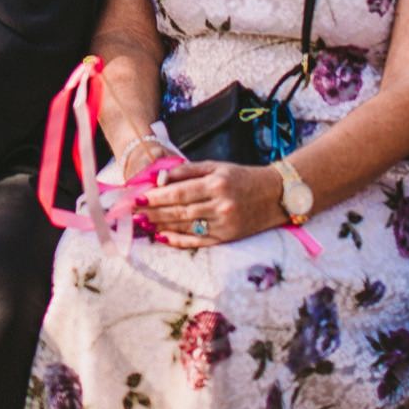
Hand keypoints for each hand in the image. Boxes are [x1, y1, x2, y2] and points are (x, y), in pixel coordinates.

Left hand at [139, 161, 283, 248]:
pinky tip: (162, 237)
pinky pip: (198, 242)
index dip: (155, 197)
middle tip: (132, 213)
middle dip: (152, 213)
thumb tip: (159, 180)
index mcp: (216, 184)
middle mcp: (220, 206)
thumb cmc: (242, 177)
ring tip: (142, 224)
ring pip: (185, 227)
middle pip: (178, 212)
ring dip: (160, 226)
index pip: (178, 193)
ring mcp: (224, 225)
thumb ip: (187, 171)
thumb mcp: (216, 166)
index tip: (136, 197)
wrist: (276, 195)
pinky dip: (178, 240)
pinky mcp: (227, 238)